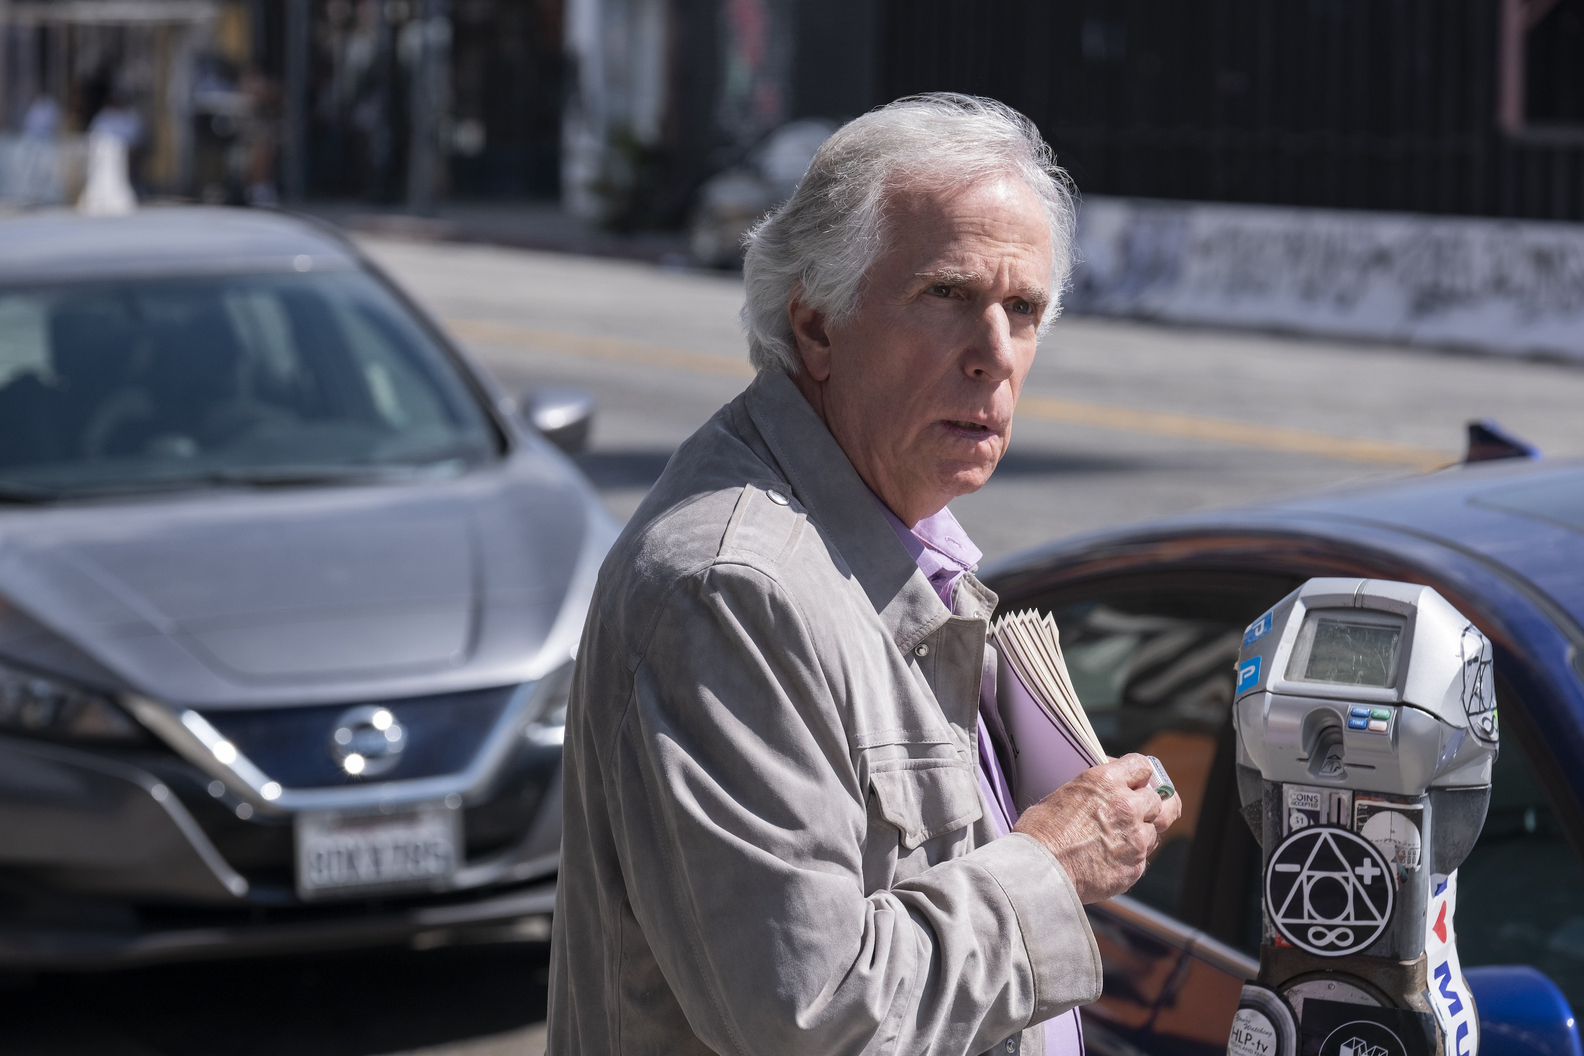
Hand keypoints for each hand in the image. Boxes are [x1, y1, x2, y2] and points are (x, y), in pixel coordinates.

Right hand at [1012, 754, 1182, 903]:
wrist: (1040, 872)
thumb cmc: (1041, 833)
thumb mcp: (1064, 795)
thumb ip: (1094, 791)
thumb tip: (1102, 792)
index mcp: (1106, 782)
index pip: (1142, 767)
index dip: (1140, 776)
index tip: (1136, 782)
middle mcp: (1127, 806)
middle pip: (1159, 800)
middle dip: (1148, 805)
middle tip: (1136, 811)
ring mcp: (1135, 838)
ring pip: (1155, 830)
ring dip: (1141, 832)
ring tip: (1119, 839)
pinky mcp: (1135, 867)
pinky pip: (1143, 857)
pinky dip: (1131, 857)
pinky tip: (1110, 859)